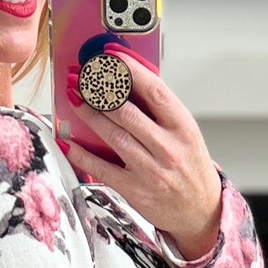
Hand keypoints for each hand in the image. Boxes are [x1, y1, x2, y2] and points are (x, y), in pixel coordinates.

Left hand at [57, 45, 221, 259]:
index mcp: (183, 128)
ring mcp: (151, 171)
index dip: (129, 70)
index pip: (155, 91)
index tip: (110, 57)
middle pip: (127, 112)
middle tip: (82, 77)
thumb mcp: (185, 134)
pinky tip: (68, 140)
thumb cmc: (190, 167)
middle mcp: (168, 148)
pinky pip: (102, 168)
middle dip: (100, 91)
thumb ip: (160, 111)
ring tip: (74, 97)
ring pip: (113, 135)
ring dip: (89, 114)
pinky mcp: (134, 190)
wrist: (199, 211)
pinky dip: (82, 153)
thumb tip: (126, 82)